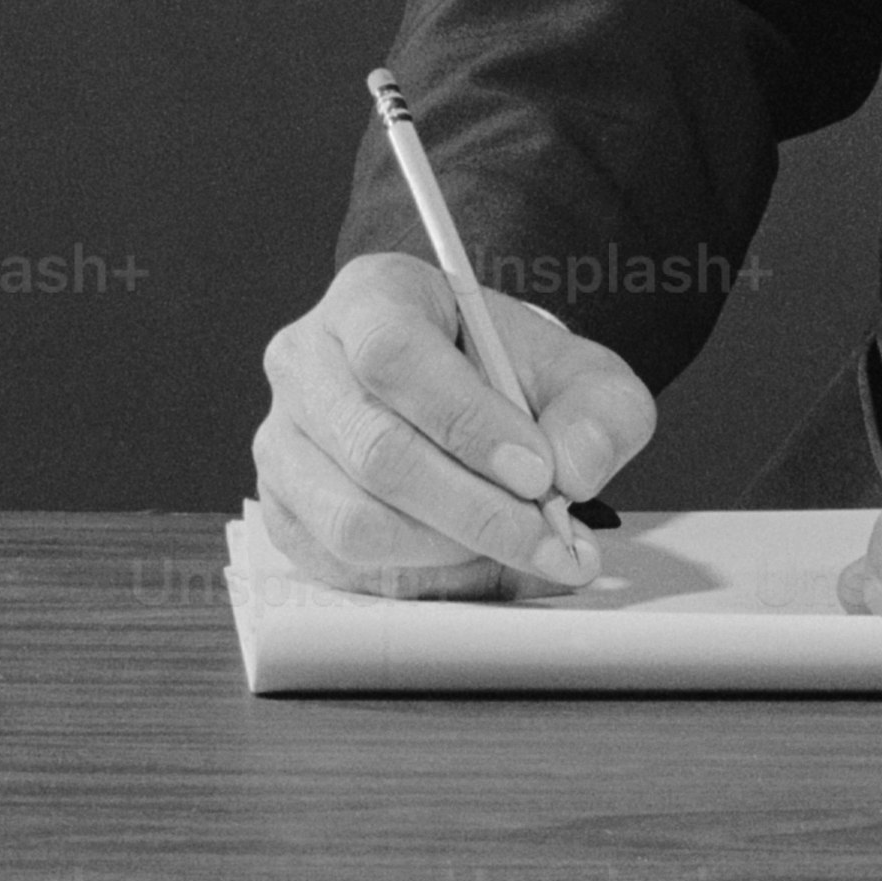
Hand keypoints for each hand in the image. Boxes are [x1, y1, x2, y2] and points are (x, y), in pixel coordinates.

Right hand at [252, 250, 655, 595]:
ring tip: (519, 551)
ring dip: (450, 553)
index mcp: (369, 296)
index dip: (467, 422)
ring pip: (353, 522)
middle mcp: (307, 363)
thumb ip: (598, 410)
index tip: (539, 471)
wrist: (465, 393)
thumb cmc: (509, 375)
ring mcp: (283, 442)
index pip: (395, 354)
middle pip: (376, 451)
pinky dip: (422, 584)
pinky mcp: (283, 511)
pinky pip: (342, 569)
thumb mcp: (576, 370)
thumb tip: (575, 469)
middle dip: (475, 508)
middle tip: (551, 538)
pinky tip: (480, 569)